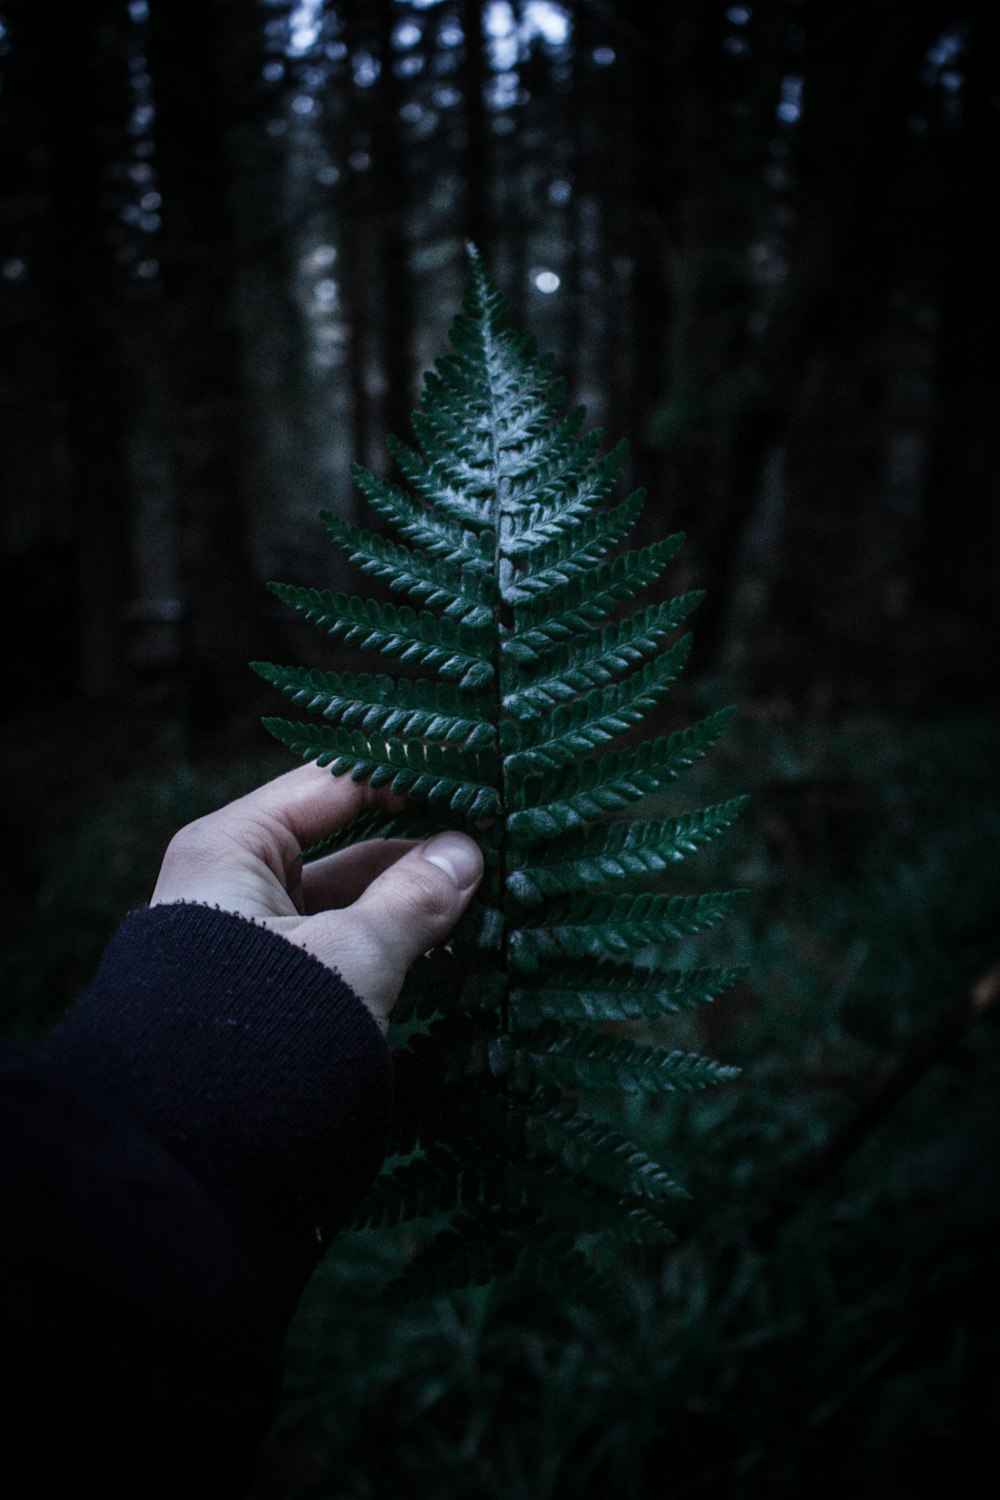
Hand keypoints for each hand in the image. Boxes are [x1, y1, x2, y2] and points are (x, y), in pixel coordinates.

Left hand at [150, 764, 483, 1032]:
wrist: (201, 1149)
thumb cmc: (266, 1026)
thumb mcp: (352, 953)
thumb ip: (414, 898)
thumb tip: (468, 853)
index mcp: (231, 850)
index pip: (331, 784)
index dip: (403, 775)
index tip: (471, 772)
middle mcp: (236, 886)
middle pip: (344, 845)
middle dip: (417, 848)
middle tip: (493, 843)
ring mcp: (255, 940)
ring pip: (350, 901)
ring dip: (413, 900)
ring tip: (488, 896)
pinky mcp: (276, 988)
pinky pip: (346, 945)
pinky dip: (395, 941)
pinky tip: (455, 943)